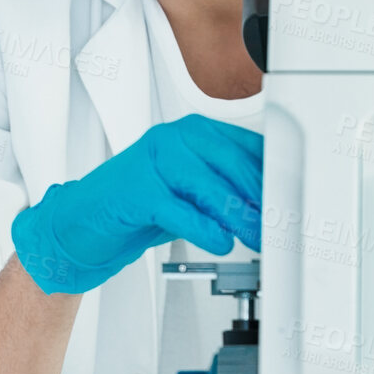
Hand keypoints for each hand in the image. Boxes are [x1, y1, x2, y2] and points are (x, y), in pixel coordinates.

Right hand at [11, 114, 262, 294]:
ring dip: (240, 216)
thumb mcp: (190, 192)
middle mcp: (174, 139)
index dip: (272, 176)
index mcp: (193, 132)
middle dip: (262, 198)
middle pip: (233, 164)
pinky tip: (222, 241)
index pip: (246, 147)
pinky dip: (205, 228)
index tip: (292, 201)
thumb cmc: (138, 205)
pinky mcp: (136, 190)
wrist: (81, 223)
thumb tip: (270, 207)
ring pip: (210, 186)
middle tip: (280, 223)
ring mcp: (153, 161)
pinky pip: (179, 208)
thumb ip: (226, 190)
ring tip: (259, 237)